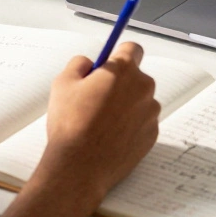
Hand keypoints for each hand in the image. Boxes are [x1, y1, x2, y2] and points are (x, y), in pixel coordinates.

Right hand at [37, 43, 159, 201]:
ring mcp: (150, 113)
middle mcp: (143, 88)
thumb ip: (79, 64)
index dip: (119, 55)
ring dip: (126, 105)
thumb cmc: (70, 124)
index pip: (133, 49)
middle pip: (136, 77)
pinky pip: (142, 122)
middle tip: (96, 98)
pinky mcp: (152, 135)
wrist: (80, 167)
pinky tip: (110, 136)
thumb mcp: (63, 83)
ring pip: (139, 101)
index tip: (109, 65)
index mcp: (123, 70)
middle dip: (120, 83)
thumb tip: (90, 63)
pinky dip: (130, 126)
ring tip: (101, 122)